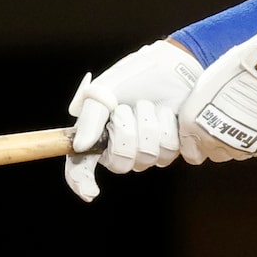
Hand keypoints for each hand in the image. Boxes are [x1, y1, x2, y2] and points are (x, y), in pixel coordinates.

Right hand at [63, 38, 203, 200]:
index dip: (82, 182)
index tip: (90, 192)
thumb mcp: (105, 90)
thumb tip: (81, 147)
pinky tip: (169, 113)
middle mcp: (122, 146)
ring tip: (150, 106)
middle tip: (127, 109)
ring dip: (149, 126)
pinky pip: (171, 153)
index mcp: (98, 134)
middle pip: (121, 164)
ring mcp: (149, 148)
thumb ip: (90, 118)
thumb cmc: (136, 74)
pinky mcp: (175, 147)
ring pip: (148, 158)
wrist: (173, 64)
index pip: (82, 166)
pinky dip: (170, 128)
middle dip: (126, 133)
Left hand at [177, 33, 256, 163]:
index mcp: (192, 125)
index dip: (198, 145)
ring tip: (247, 118)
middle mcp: (212, 141)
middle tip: (228, 120)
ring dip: (239, 140)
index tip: (205, 135)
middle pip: (215, 154)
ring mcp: (238, 147)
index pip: (191, 153)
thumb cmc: (236, 71)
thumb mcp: (205, 85)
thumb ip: (201, 108)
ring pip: (236, 153)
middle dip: (219, 141)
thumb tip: (203, 112)